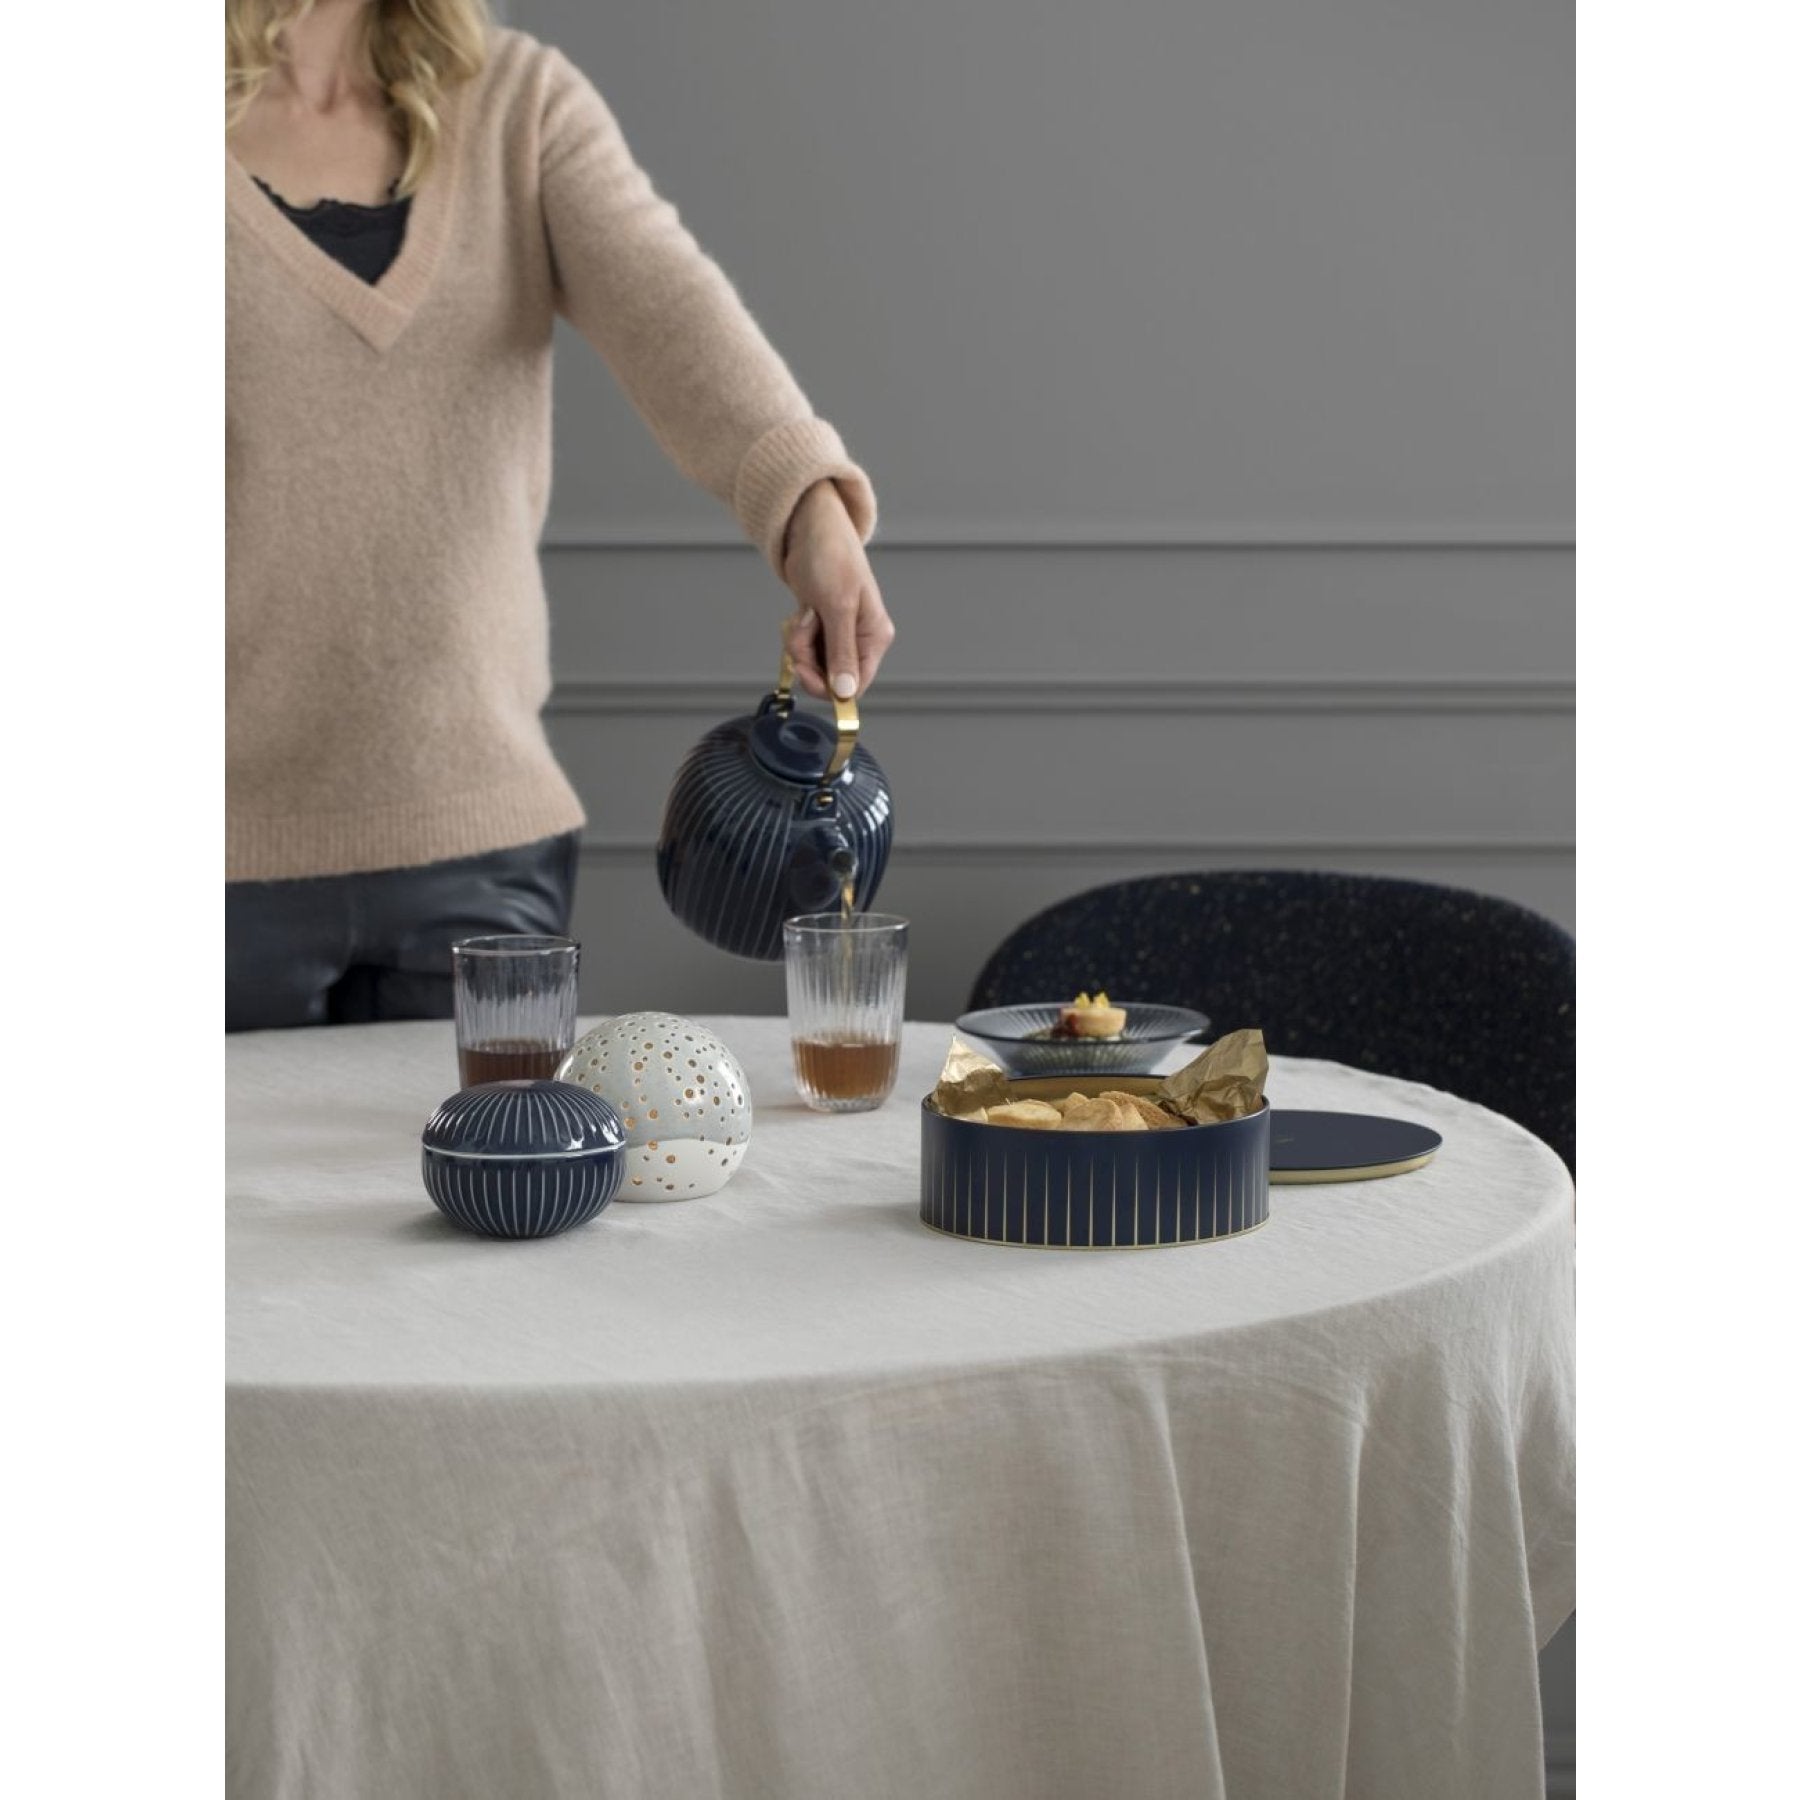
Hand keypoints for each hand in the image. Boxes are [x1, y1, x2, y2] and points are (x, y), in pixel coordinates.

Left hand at [778, 480, 893, 699]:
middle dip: (809, 658)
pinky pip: (806, 648)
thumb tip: (846, 691)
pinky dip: (798, 635)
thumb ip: (841, 652)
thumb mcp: (837, 607)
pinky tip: (803, 613)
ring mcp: (840, 635)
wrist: (810, 529)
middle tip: (803, 630)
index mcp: (875, 637)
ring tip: (805, 614)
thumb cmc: (831, 557)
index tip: (805, 671)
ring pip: (815, 663)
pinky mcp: (823, 628)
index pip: (857, 684)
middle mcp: (861, 639)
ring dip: (800, 644)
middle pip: (831, 677)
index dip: (829, 686)